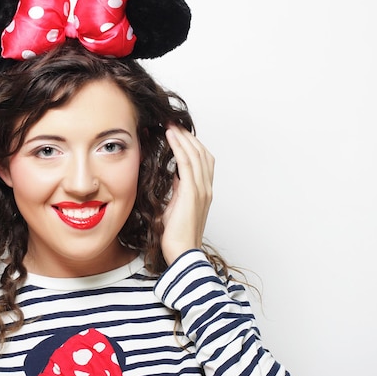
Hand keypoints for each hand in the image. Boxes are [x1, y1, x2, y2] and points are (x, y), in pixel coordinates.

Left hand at [161, 126, 214, 264]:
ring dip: (183, 137)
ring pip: (195, 154)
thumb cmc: (175, 235)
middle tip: (173, 123)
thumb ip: (176, 191)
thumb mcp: (175, 207)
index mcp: (203, 191)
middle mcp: (206, 188)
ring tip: (170, 125)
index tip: (177, 133)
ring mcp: (201, 189)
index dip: (191, 144)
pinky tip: (171, 136)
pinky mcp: (192, 192)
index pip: (202, 160)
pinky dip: (179, 147)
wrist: (181, 252)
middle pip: (201, 153)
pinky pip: (187, 163)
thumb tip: (172, 177)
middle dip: (187, 136)